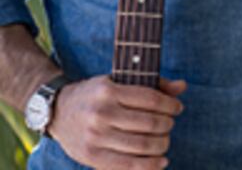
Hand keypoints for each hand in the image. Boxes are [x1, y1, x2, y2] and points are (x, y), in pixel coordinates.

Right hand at [50, 75, 184, 169]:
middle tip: (168, 124)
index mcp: (108, 91)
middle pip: (150, 123)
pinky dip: (150, 165)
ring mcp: (94, 137)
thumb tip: (182, 86)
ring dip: (162, 144)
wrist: (58, 111)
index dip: (171, 105)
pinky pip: (128, 165)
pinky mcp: (91, 156)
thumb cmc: (96, 95)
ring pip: (142, 145)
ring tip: (164, 141)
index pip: (151, 99)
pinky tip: (161, 161)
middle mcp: (100, 114)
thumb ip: (151, 84)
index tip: (177, 108)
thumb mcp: (118, 81)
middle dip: (167, 124)